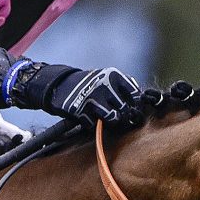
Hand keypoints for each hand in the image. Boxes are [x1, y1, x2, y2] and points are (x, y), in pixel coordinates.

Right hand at [9, 60, 143, 128]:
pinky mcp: (80, 110)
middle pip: (125, 109)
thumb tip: (139, 103)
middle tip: (118, 118)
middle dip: (123, 117)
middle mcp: (105, 85)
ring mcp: (92, 98)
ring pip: (112, 119)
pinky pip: (94, 124)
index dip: (136, 106)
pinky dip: (93, 124)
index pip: (135, 94)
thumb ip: (123, 87)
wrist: (60, 85)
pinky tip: (89, 117)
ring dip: (110, 122)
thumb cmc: (88, 84)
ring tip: (104, 119)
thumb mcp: (106, 78)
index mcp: (113, 76)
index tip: (133, 111)